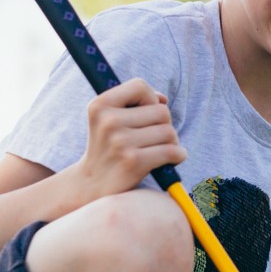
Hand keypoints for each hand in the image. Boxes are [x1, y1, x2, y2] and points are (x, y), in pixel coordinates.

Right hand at [74, 77, 187, 198]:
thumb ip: (135, 103)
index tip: (146, 114)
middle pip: (161, 111)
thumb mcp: (110, 120)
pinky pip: (172, 151)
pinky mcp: (134, 161)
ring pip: (169, 132)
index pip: (139, 86)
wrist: (92, 185)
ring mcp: (120, 142)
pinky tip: (172, 159)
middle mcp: (108, 121)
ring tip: (159, 150)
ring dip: (172, 142)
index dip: (150, 99)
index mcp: (100, 105)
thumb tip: (163, 99)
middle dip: (164, 125)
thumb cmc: (108, 148)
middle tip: (154, 139)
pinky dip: (178, 155)